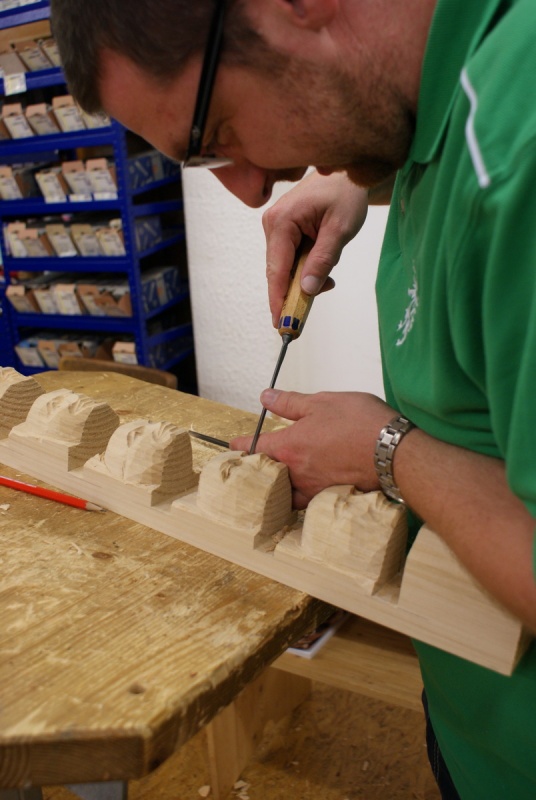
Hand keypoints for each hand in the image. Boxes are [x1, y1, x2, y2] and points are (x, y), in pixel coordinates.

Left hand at [230, 389, 394, 508]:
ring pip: (283, 493)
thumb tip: (266, 396)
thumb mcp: (322, 402)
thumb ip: (290, 403)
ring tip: (273, 480)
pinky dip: (297, 498)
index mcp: (289, 447)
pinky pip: (305, 503)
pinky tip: (302, 491)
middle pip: (264, 475)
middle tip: (250, 464)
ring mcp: (312, 489)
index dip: (240, 445)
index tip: (233, 444)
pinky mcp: (329, 498)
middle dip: (254, 469)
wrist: (394, 452)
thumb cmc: (361, 423)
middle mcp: (296, 472)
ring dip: (275, 487)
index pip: (253, 448)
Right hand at [262, 171, 368, 325]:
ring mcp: (276, 228)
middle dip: (295, 291)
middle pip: (278, 271)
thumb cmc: (345, 194)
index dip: (278, 299)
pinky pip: (291, 259)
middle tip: (310, 309)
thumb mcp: (340, 230)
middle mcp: (272, 225)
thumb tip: (307, 289)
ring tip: (329, 276)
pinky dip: (306, 269)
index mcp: (282, 222)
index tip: (280, 324)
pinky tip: (323, 268)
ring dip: (305, 278)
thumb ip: (323, 260)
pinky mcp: (283, 231)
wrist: (347, 173)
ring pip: (285, 268)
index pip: (276, 269)